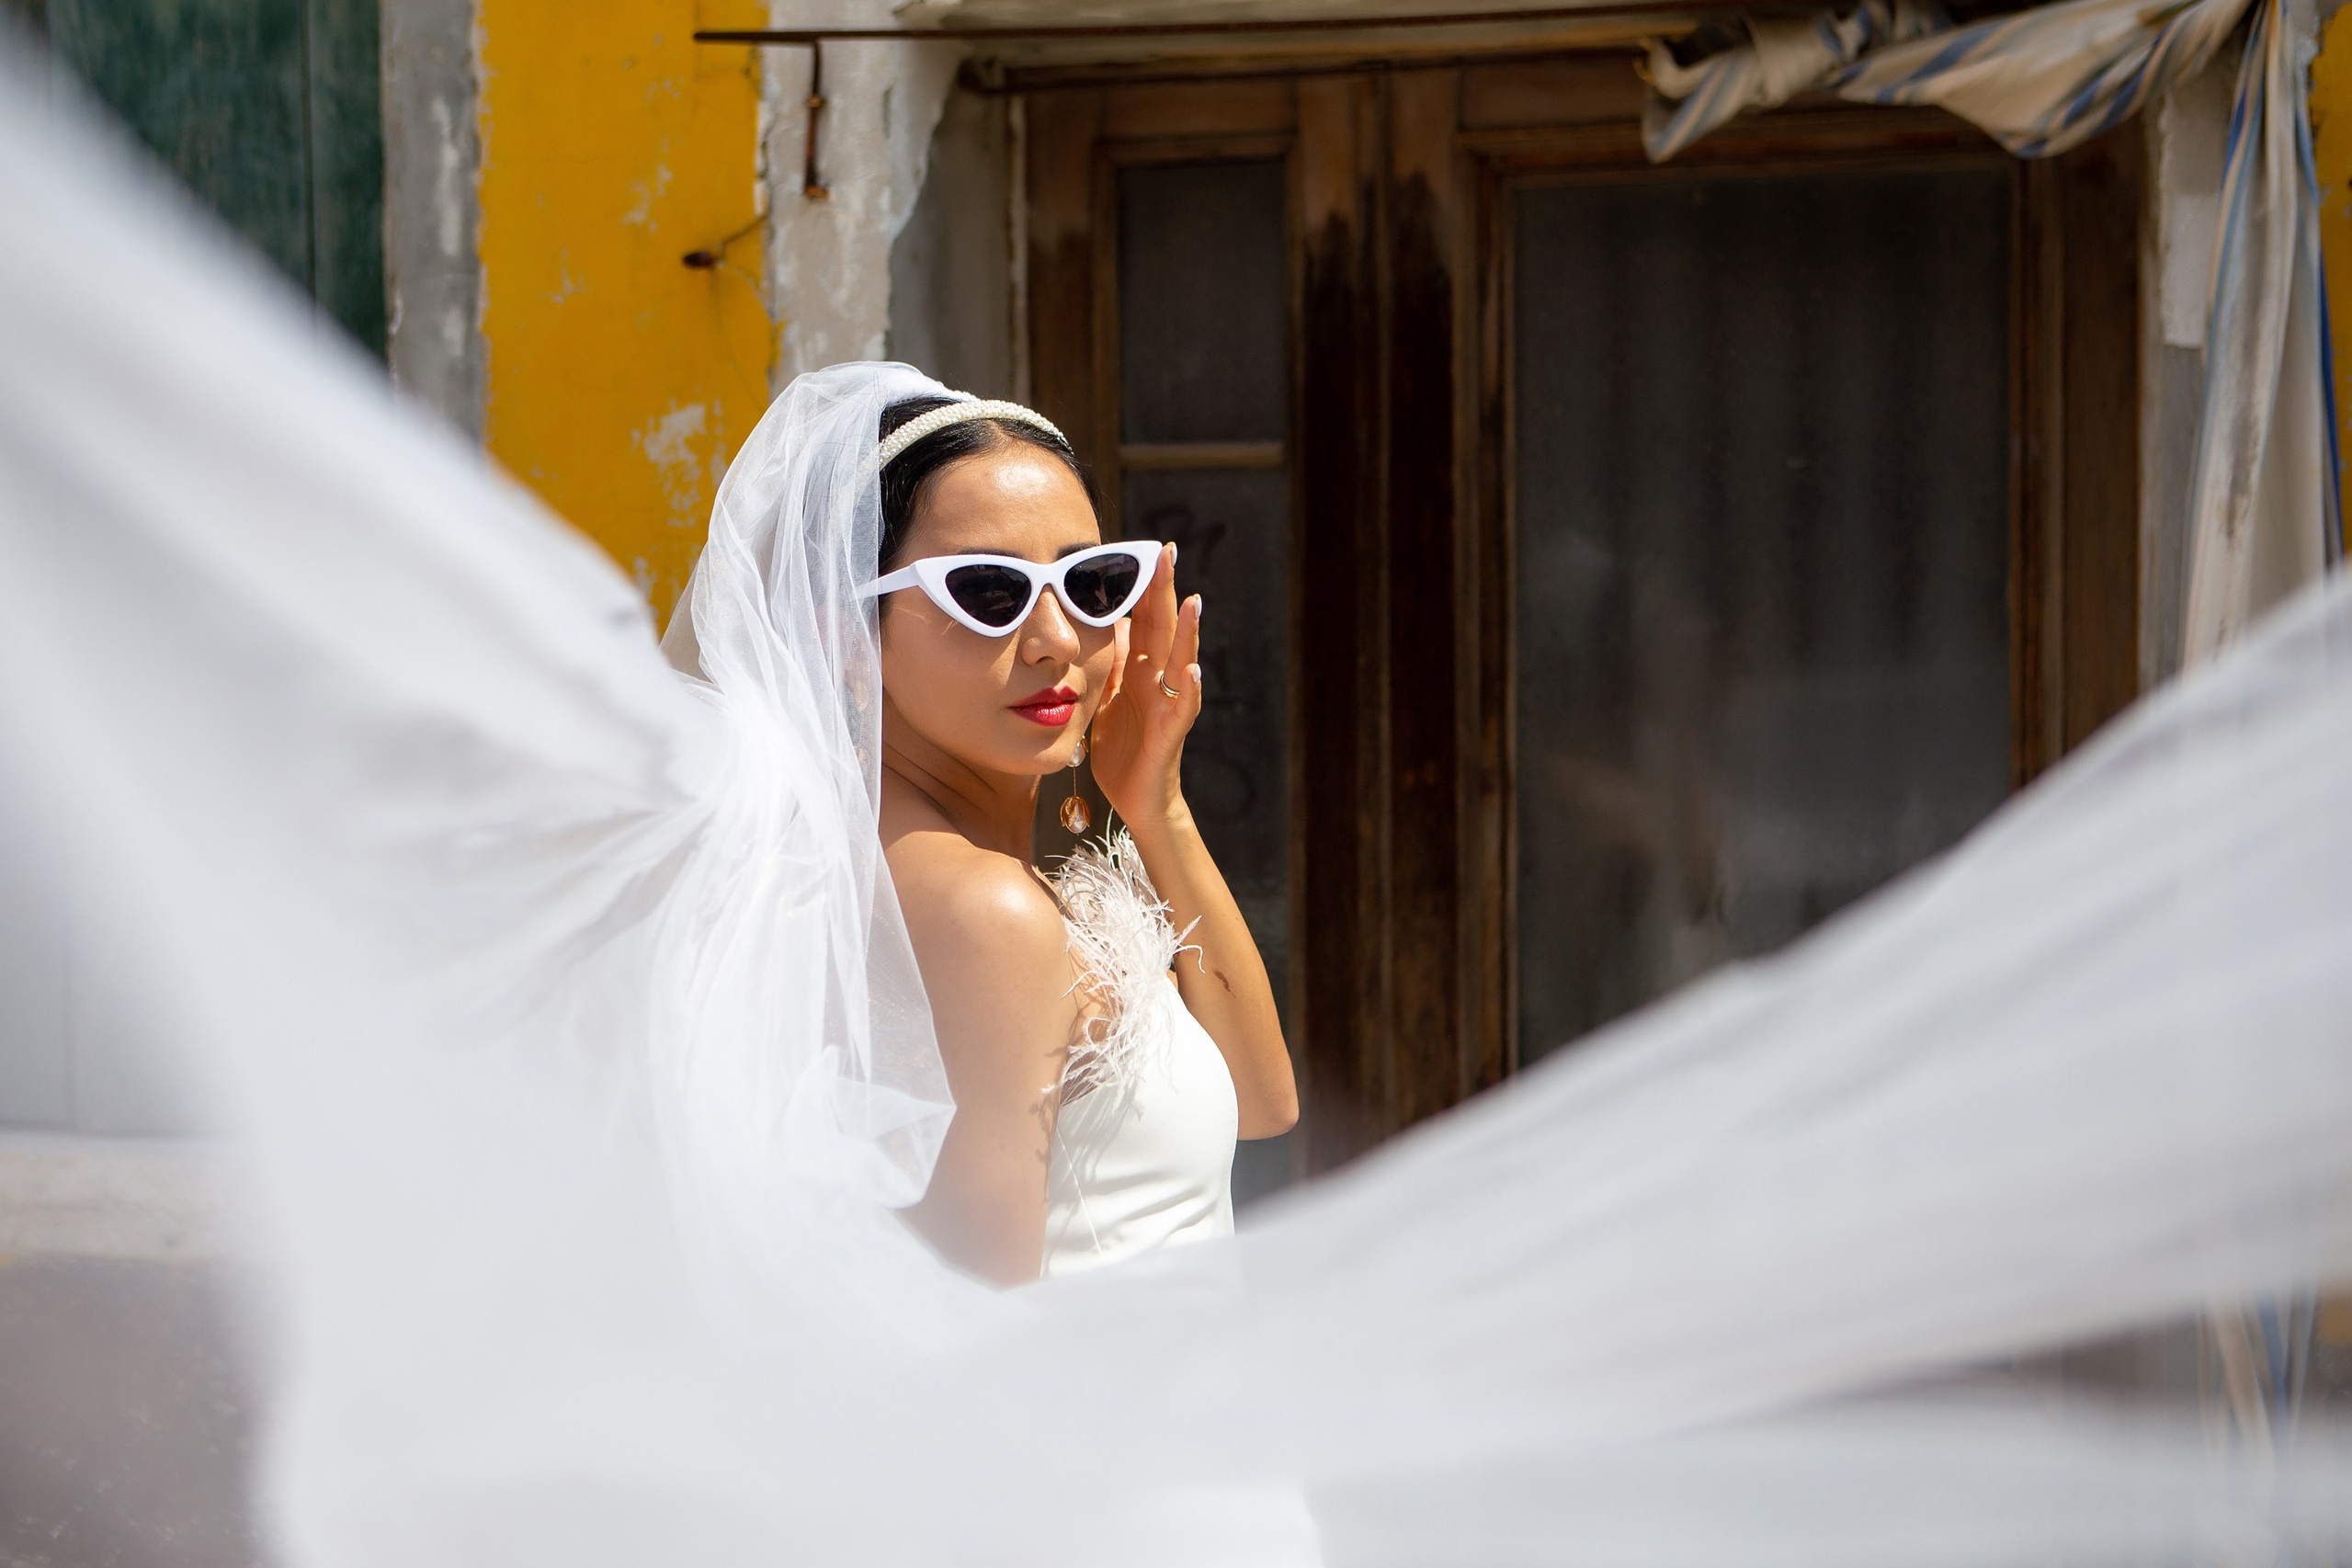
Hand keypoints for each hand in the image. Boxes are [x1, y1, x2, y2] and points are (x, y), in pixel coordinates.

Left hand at [1085, 543, 1199, 831]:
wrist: (1137, 799)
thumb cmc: (1123, 752)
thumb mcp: (1107, 700)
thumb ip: (1110, 666)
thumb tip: (1105, 627)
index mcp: (1139, 672)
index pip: (1142, 620)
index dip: (1142, 587)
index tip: (1144, 550)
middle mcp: (1157, 682)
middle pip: (1162, 629)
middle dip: (1164, 591)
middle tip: (1168, 551)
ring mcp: (1168, 705)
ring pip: (1181, 662)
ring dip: (1187, 633)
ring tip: (1192, 603)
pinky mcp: (1171, 734)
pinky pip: (1184, 709)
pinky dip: (1191, 690)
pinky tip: (1194, 671)